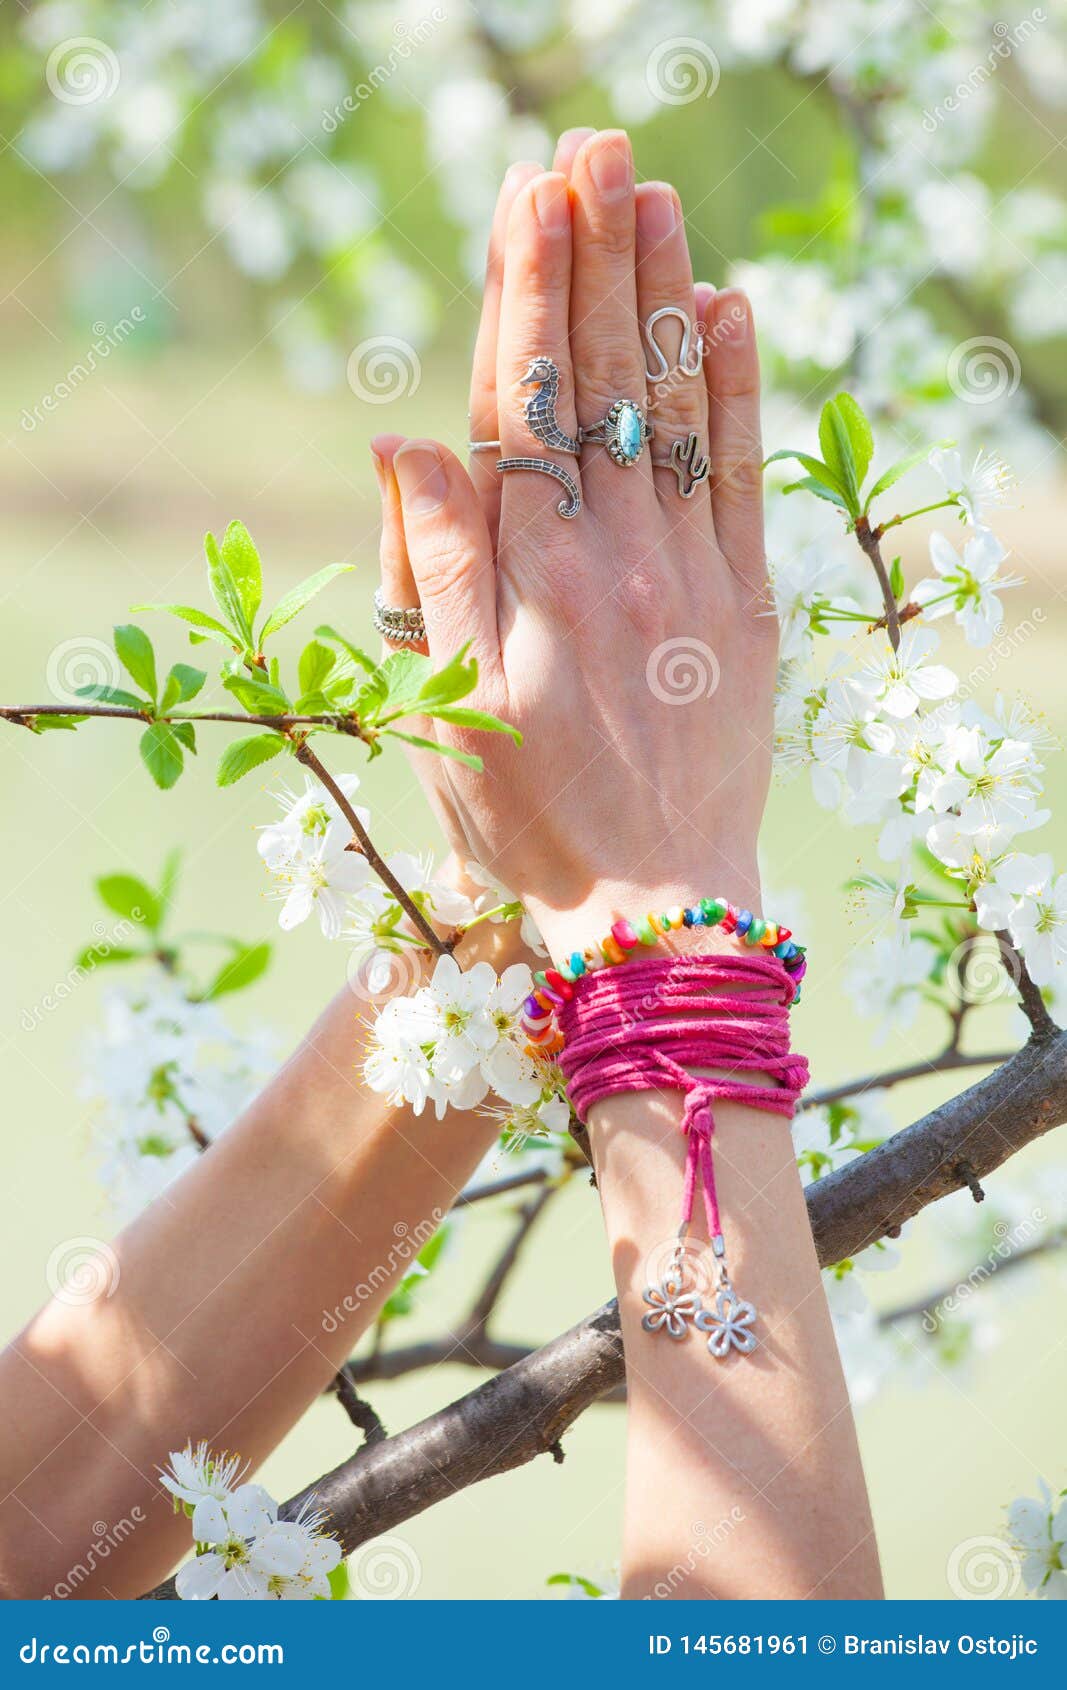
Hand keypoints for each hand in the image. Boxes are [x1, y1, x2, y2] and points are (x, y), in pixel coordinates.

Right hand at [371, 129, 776, 961]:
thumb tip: (406, 440)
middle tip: (590, 149)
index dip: (522, 293)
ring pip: (674, 411)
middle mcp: (616, 556)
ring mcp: (693, 576)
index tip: (525, 197)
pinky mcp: (749, 608)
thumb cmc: (531, 821)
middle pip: (600, 382)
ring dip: (664, 297)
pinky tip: (734, 314)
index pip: (521, 401)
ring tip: (654, 195)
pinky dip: (740, 394)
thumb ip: (432, 568)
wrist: (657, 908)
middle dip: (593, 258)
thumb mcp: (445, 709)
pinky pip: (746, 480)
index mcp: (531, 577)